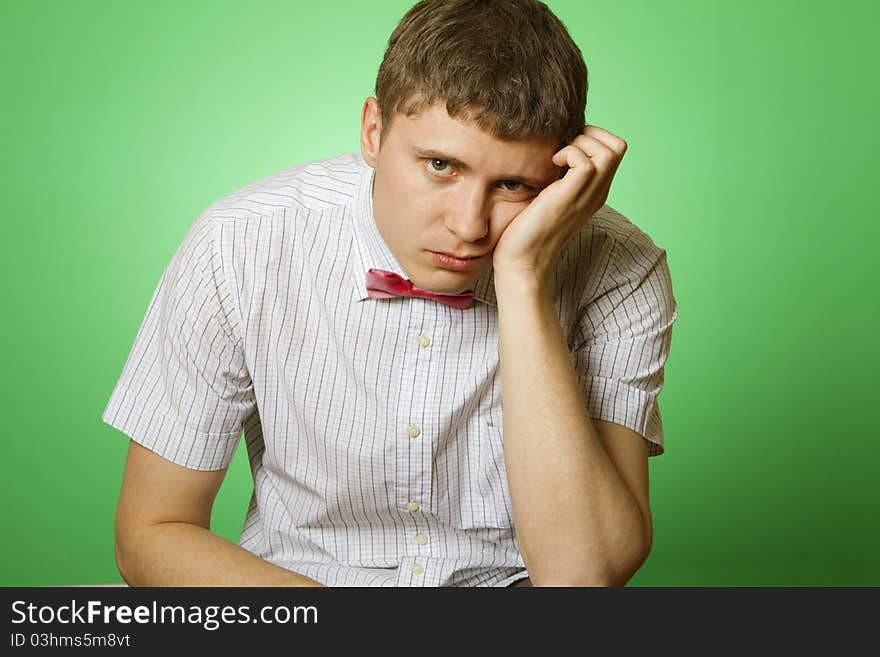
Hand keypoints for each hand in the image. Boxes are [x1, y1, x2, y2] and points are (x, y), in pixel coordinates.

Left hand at [492, 125, 626, 289]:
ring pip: (610, 150)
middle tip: (562, 148)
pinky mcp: (571, 198)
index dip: (591, 137)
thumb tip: (550, 144)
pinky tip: (550, 165)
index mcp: (594, 191)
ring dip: (581, 143)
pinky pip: (586, 162)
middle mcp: (597, 193)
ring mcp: (587, 196)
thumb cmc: (526, 230)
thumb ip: (557, 174)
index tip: (564, 146)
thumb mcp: (547, 194)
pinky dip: (568, 154)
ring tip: (557, 157)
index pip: (614, 149)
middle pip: (618, 146)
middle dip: (590, 134)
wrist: (522, 261)